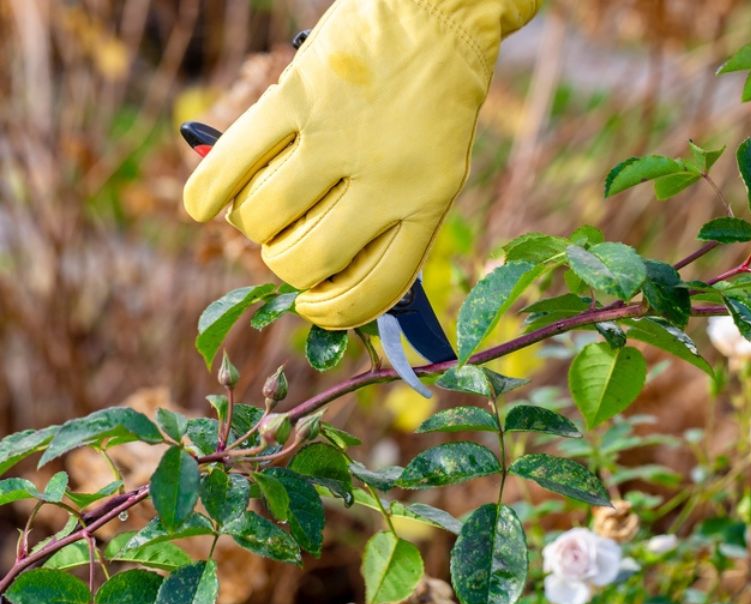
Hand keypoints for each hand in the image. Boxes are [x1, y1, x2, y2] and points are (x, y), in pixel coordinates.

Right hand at [183, 0, 539, 328]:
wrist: (436, 13)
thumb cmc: (432, 98)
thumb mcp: (433, 167)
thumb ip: (392, 218)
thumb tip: (330, 279)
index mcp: (428, 200)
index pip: (376, 288)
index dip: (336, 312)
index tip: (313, 308)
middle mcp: (386, 177)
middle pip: (306, 262)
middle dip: (285, 264)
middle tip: (285, 242)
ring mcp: (337, 138)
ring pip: (263, 219)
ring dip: (250, 224)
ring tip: (259, 206)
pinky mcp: (295, 99)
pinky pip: (232, 164)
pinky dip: (205, 193)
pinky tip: (200, 207)